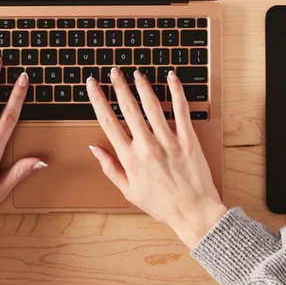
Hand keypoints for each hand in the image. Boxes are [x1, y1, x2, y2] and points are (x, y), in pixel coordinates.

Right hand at [86, 68, 225, 248]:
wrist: (193, 213)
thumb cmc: (161, 204)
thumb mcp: (128, 191)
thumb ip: (110, 167)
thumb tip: (94, 147)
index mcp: (130, 158)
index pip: (108, 121)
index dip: (98, 99)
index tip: (92, 85)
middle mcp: (147, 146)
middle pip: (128, 108)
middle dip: (119, 86)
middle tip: (113, 71)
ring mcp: (168, 141)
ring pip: (152, 105)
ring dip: (143, 85)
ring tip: (136, 73)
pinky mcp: (188, 139)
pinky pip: (181, 110)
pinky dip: (176, 91)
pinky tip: (171, 77)